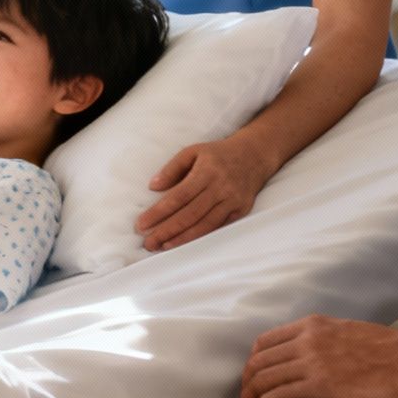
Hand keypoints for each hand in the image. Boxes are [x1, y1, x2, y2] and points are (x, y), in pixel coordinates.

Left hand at [136, 134, 275, 250]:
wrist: (254, 155)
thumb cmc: (217, 154)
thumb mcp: (192, 151)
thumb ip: (172, 168)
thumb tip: (153, 187)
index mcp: (206, 172)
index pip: (178, 196)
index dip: (159, 212)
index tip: (142, 224)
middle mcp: (220, 188)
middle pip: (190, 214)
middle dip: (166, 230)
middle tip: (148, 243)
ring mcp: (232, 201)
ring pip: (204, 225)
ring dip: (182, 238)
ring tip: (162, 246)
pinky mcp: (241, 211)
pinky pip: (218, 228)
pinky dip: (200, 237)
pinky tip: (184, 243)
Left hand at [240, 314, 397, 397]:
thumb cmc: (389, 350)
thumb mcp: (347, 331)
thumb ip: (324, 338)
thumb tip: (311, 353)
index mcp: (312, 325)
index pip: (265, 341)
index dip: (253, 361)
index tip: (253, 375)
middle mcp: (306, 340)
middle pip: (259, 360)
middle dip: (247, 380)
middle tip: (246, 397)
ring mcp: (312, 362)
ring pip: (264, 378)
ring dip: (252, 395)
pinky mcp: (321, 385)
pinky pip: (279, 395)